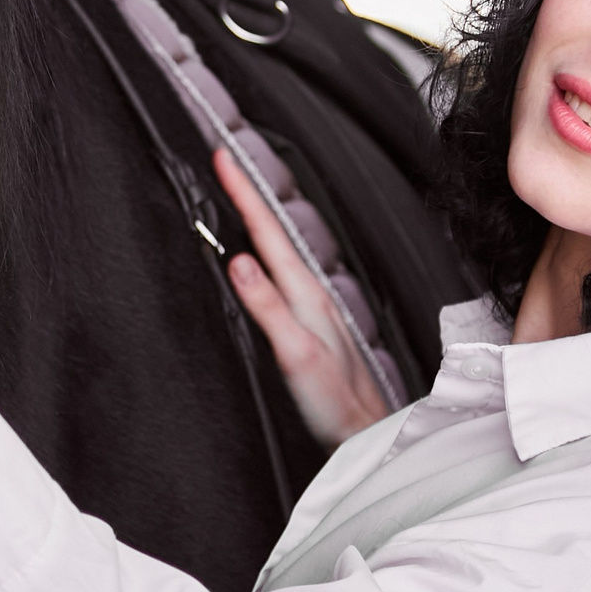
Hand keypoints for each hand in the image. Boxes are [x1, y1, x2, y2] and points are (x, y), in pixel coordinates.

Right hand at [213, 149, 390, 445]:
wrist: (367, 434)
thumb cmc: (334, 404)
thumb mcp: (297, 355)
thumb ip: (269, 308)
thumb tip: (238, 262)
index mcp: (306, 294)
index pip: (268, 233)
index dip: (244, 193)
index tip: (222, 158)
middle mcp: (312, 293)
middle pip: (274, 232)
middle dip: (247, 194)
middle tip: (224, 162)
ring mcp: (315, 307)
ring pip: (280, 250)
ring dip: (257, 218)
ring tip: (238, 192)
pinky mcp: (312, 323)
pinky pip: (284, 273)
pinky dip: (267, 251)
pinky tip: (261, 253)